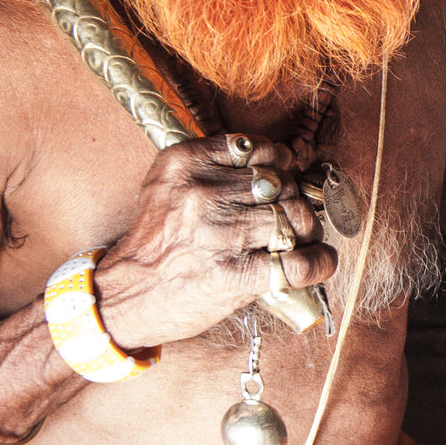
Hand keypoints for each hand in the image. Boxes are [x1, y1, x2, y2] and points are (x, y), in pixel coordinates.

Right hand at [88, 134, 334, 348]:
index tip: (279, 178)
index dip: (279, 164)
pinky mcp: (237, 274)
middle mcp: (205, 193)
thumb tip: (278, 164)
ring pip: (296, 218)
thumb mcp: (168, 186)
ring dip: (307, 231)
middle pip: (282, 184)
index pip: (258, 148)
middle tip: (288, 218)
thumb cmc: (155, 244)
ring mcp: (222, 234)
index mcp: (186, 164)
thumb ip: (212, 167)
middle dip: (293, 201)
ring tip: (299, 241)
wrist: (126, 296)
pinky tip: (317, 262)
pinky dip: (319, 263)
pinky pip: (300, 262)